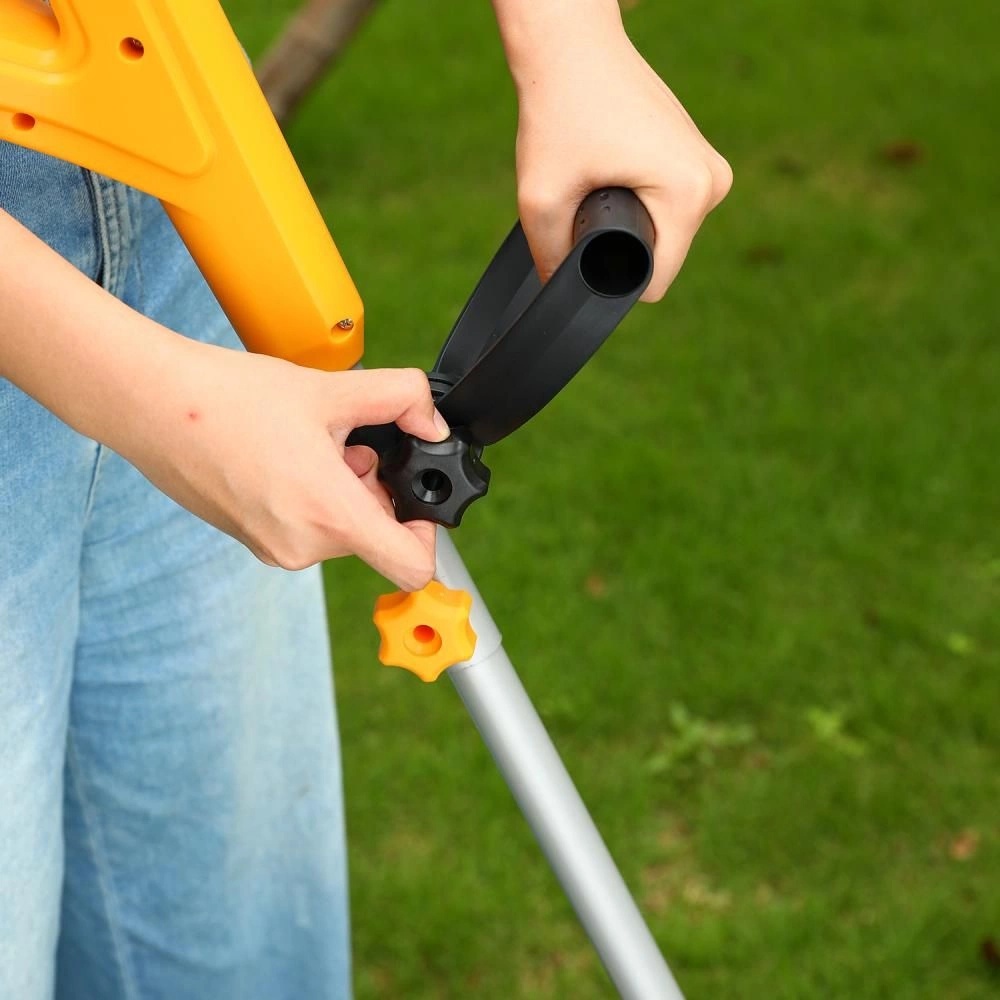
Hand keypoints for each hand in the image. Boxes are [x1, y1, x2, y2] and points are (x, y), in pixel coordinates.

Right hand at [119, 347, 447, 590]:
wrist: (152, 405)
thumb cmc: (232, 398)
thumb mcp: (332, 390)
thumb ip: (400, 399)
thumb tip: (431, 420)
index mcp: (330, 516)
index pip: (412, 566)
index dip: (428, 535)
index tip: (415, 499)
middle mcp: (303, 547)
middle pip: (374, 535)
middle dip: (373, 490)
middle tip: (345, 444)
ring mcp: (274, 549)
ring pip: (339, 528)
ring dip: (341, 489)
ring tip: (309, 443)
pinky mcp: (253, 541)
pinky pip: (306, 528)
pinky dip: (312, 497)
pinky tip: (285, 454)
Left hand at [495, 2, 731, 300]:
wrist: (572, 45)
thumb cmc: (560, 109)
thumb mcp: (541, 197)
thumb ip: (551, 257)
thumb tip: (561, 297)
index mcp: (690, 193)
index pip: (655, 281)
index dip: (612, 279)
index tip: (583, 240)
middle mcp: (713, 182)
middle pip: (659, 259)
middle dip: (618, 244)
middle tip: (587, 194)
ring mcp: (710, 168)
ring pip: (661, 235)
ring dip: (626, 222)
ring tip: (599, 176)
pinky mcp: (697, 158)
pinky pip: (665, 210)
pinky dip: (635, 202)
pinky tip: (612, 169)